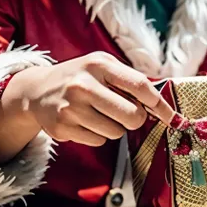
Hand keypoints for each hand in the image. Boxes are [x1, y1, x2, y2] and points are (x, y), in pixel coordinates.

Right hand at [1, 52, 173, 147]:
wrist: (36, 90)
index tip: (170, 115)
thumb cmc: (79, 77)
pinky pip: (98, 141)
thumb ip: (128, 80)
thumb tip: (161, 101)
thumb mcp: (101, 66)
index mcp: (98, 65)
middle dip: (136, 119)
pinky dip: (98, 135)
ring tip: (99, 114)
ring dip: (115, 128)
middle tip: (129, 115)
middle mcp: (83, 85)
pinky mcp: (63, 128)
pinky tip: (85, 122)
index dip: (159, 103)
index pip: (139, 85)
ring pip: (116, 132)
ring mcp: (71, 108)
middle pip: (132, 115)